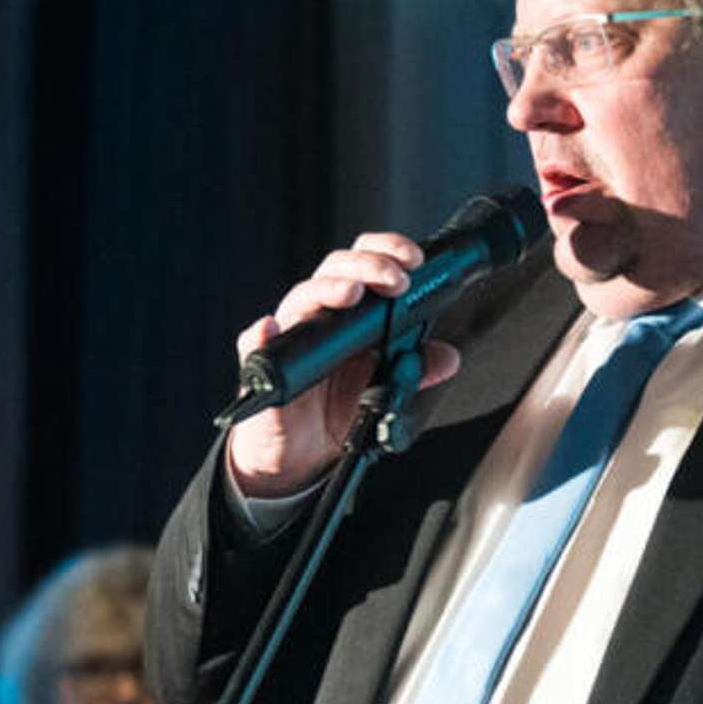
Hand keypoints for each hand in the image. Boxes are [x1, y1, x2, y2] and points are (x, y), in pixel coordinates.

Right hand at [226, 233, 461, 496]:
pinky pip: (253, 345)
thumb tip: (449, 357)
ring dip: (327, 289)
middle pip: (336, 270)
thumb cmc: (335, 406)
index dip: (388, 252)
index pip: (366, 265)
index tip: (414, 259)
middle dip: (367, 266)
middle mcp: (318, 315)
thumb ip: (416, 369)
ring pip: (301, 299)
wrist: (300, 451)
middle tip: (395, 280)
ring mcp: (290, 337)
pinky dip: (259, 334)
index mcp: (349, 313)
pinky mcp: (262, 367)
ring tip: (350, 292)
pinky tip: (270, 328)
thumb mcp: (385, 388)